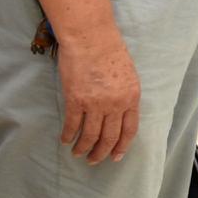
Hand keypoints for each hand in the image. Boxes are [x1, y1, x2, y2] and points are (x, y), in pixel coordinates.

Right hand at [56, 28, 142, 164]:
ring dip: (83, 148)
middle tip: (94, 160)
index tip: (115, 157)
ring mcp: (95, 103)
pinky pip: (72, 125)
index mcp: (131, 98)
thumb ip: (126, 95)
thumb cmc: (110, 50)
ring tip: (78, 153)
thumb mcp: (128, 74)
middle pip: (109, 137)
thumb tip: (119, 114)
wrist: (90, 36)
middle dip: (101, 153)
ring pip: (90, 136)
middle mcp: (115, 104)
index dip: (121, 147)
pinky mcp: (75, 100)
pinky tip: (65, 140)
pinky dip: (68, 135)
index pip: (129, 131)